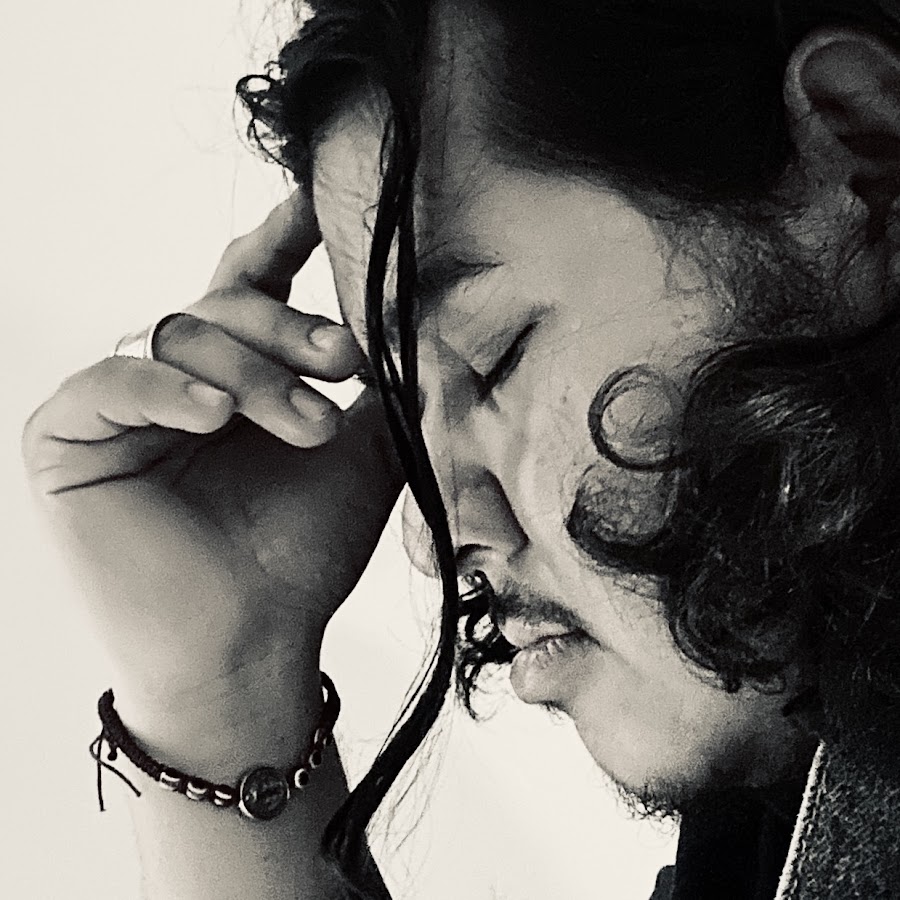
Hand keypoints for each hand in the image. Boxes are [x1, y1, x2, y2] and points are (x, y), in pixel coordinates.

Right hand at [22, 188, 404, 714]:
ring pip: (180, 338)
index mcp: (236, 376)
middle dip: (289, 329)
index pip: (252, 287)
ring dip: (252, 376)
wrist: (252, 644)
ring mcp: (121, 406)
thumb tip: (419, 321)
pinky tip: (213, 417)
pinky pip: (110, 384)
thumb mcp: (361, 454)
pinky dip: (165, 391)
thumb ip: (381, 387)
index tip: (320, 202)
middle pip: (223, 305)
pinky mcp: (68, 439)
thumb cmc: (303, 553)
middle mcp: (177, 379)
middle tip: (347, 362)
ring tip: (307, 427)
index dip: (282, 241)